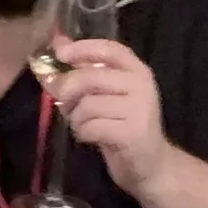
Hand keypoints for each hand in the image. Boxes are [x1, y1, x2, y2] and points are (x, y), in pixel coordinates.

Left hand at [51, 38, 171, 193]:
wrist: (150, 165)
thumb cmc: (122, 126)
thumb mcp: (105, 95)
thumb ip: (83, 70)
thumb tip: (57, 43)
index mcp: (137, 70)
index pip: (110, 49)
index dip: (83, 48)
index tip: (60, 54)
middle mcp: (142, 85)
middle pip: (90, 78)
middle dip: (68, 92)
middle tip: (64, 105)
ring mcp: (140, 109)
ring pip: (87, 105)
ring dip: (75, 118)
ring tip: (82, 125)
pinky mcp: (133, 133)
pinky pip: (92, 127)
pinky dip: (82, 133)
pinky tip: (90, 137)